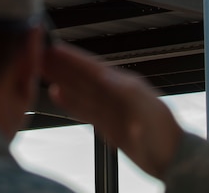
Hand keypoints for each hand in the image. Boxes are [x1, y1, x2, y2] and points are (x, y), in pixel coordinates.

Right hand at [41, 42, 183, 178]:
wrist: (171, 159)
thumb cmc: (163, 134)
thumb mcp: (146, 111)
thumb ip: (125, 94)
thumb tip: (104, 78)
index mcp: (124, 85)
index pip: (93, 68)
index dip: (73, 59)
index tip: (54, 49)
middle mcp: (115, 93)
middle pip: (82, 77)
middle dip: (61, 66)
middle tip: (38, 54)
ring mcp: (110, 108)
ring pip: (80, 91)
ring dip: (61, 80)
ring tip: (42, 69)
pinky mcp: (107, 124)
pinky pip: (84, 109)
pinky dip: (69, 101)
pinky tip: (57, 94)